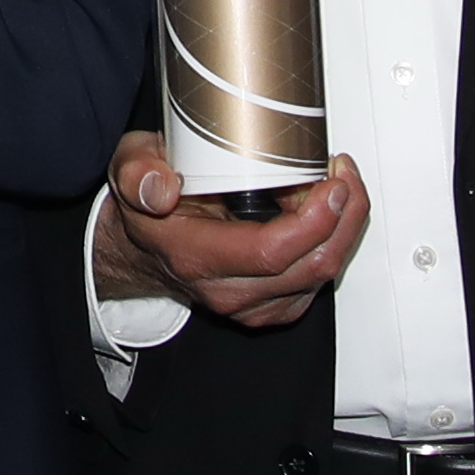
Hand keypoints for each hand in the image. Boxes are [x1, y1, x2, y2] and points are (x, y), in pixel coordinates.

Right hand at [92, 127, 365, 330]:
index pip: (271, 253)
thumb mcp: (131, 168)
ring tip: (328, 183)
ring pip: (323, 273)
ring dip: (342, 226)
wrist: (146, 248)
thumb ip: (139, 173)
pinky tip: (322, 212)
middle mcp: (229, 291)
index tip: (332, 183)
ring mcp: (255, 305)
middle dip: (343, 215)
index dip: (314, 220)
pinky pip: (320, 279)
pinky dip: (333, 242)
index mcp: (196, 257)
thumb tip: (160, 188)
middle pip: (311, 265)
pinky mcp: (275, 306)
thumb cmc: (149, 206)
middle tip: (341, 171)